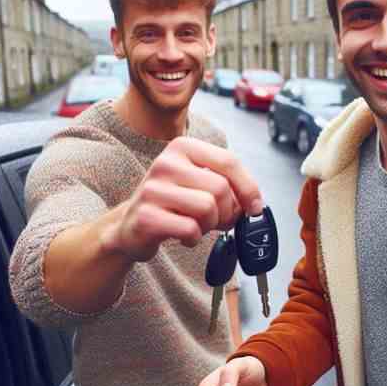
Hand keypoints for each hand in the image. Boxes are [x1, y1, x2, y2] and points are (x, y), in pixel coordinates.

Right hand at [103, 137, 262, 260]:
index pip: (229, 161)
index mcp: (183, 147)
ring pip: (207, 208)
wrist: (131, 225)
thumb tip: (254, 204)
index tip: (255, 207)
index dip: (249, 188)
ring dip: (209, 225)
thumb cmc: (172, 203)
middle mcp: (166, 163)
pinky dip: (194, 238)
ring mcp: (153, 189)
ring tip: (197, 225)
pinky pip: (190, 229)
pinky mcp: (146, 216)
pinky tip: (184, 236)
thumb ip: (227, 185)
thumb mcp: (199, 183)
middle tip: (218, 221)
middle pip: (220, 188)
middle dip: (227, 211)